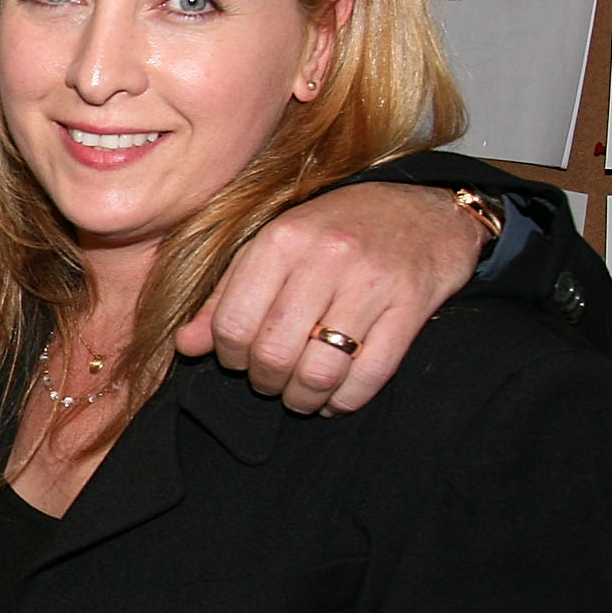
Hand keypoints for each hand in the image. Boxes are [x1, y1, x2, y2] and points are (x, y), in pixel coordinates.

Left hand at [179, 182, 483, 414]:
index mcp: (282, 239)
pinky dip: (346, 400)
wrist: (425, 211)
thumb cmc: (335, 232)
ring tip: (300, 394)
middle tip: (270, 380)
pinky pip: (370, 375)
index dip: (228, 355)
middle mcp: (326, 258)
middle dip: (264, 381)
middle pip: (273, 352)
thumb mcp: (274, 247)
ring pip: (319, 371)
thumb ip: (226, 295)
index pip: (233, 322)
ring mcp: (372, 282)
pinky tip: (336, 399)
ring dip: (303, 398)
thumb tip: (186, 344)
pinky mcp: (412, 306)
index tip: (239, 360)